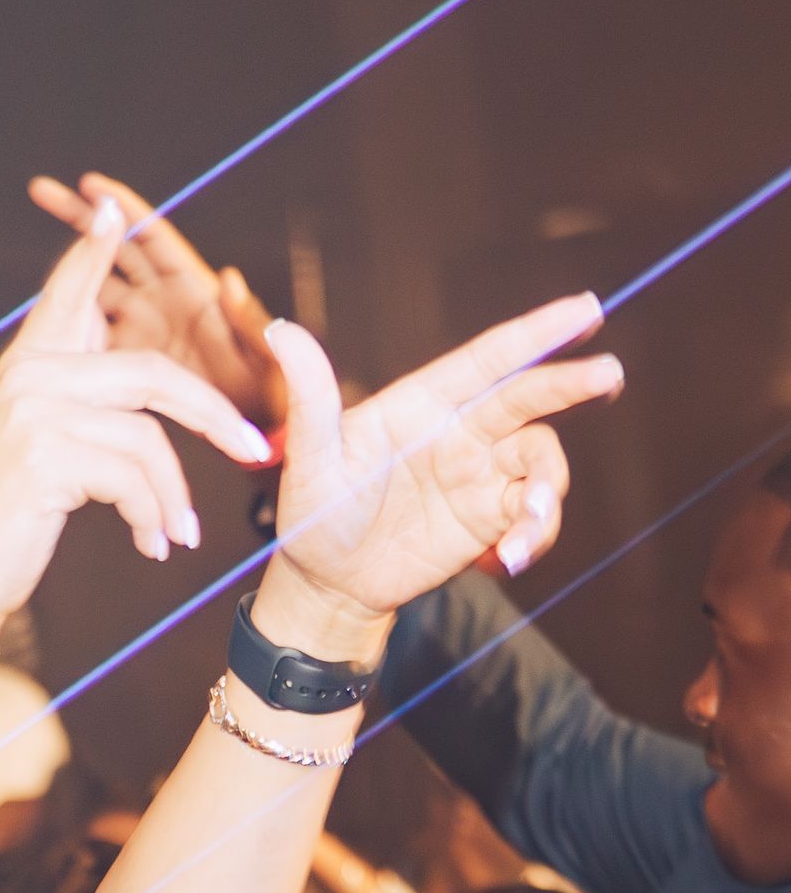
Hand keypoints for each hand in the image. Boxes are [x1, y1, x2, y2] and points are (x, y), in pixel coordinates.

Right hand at [0, 202, 274, 657]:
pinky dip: (153, 517)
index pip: (66, 294)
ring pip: (148, 437)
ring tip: (177, 533)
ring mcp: (35, 411)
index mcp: (24, 368)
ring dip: (174, 494)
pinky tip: (150, 546)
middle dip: (211, 414)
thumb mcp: (28, 451)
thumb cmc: (0, 527)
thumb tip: (120, 385)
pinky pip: (133, 478)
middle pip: (149, 374)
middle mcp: (28, 377)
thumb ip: (65, 404)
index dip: (93, 254)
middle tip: (253, 448)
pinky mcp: (46, 455)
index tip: (114, 210)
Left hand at [261, 297, 622, 652]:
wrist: (328, 585)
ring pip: (542, 462)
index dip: (538, 332)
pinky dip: (538, 534)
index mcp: (425, 401)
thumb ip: (311, 398)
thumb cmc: (313, 515)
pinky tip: (515, 559)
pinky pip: (534, 517)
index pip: (490, 357)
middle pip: (530, 397)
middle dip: (571, 382)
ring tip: (530, 527)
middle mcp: (461, 431)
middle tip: (608, 374)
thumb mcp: (310, 460)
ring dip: (548, 491)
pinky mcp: (489, 520)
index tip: (586, 307)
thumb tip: (283, 332)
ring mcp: (480, 475)